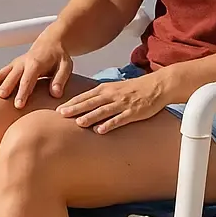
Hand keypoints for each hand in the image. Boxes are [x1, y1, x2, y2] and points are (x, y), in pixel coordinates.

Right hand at [0, 26, 72, 107]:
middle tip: (1, 98)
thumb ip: (60, 79)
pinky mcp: (12, 66)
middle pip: (13, 76)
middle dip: (7, 86)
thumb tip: (55, 93)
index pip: (29, 79)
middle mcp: (24, 62)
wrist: (52, 43)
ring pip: (3, 72)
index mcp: (37, 63)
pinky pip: (0, 72)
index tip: (19, 104)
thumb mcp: (66, 66)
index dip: (23, 91)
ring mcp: (16, 64)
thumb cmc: (59, 57)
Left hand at [56, 69, 176, 133]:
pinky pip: (119, 119)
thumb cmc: (134, 88)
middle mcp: (112, 95)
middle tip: (61, 115)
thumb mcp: (115, 88)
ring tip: (78, 123)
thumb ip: (101, 95)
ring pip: (103, 110)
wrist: (157, 86)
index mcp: (106, 88)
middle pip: (91, 102)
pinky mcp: (133, 112)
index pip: (85, 96)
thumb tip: (84, 104)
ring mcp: (122, 104)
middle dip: (75, 108)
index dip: (72, 103)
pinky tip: (100, 130)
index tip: (58, 109)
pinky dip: (109, 124)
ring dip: (90, 116)